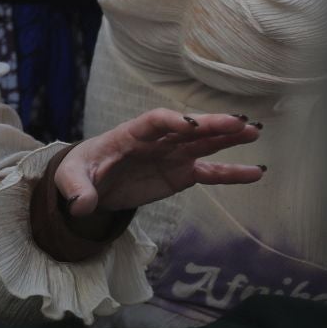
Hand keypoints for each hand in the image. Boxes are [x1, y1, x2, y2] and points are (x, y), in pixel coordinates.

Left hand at [57, 109, 264, 218]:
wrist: (90, 184)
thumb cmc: (80, 172)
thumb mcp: (70, 179)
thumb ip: (77, 189)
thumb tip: (82, 206)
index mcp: (129, 134)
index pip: (153, 122)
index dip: (172, 121)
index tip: (191, 123)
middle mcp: (156, 141)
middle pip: (187, 129)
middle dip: (211, 125)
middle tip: (239, 121)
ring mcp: (171, 156)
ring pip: (204, 144)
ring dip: (229, 138)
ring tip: (255, 132)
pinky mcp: (180, 174)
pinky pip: (209, 174)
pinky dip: (231, 173)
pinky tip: (256, 172)